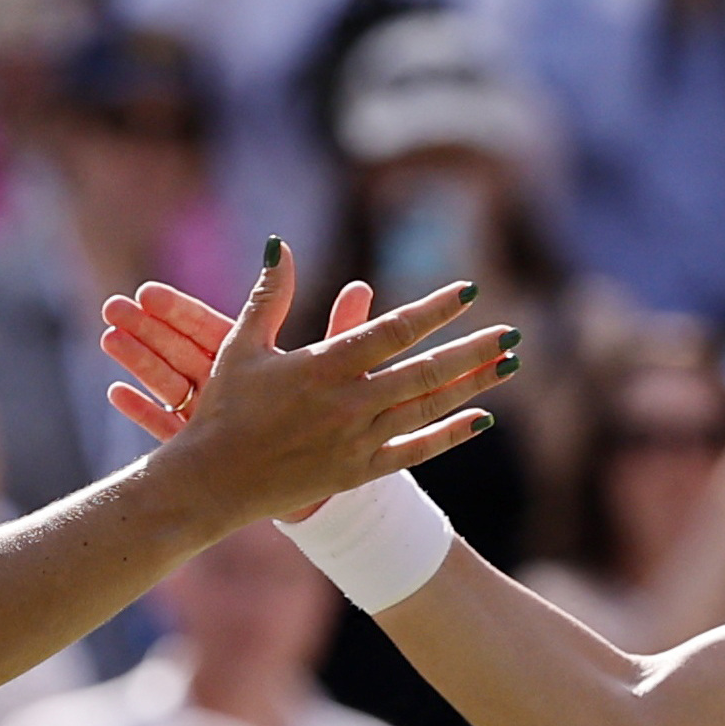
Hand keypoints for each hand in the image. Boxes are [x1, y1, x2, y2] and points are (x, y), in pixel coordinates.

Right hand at [106, 249, 504, 533]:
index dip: (434, 311)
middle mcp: (348, 404)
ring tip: (508, 365)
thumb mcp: (242, 345)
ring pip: (427, 409)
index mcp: (322, 367)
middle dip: (472, 350)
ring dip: (472, 385)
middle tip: (512, 332)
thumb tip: (277, 243)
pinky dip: (450, 435)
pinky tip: (482, 419)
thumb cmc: (223, 410)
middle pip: (424, 371)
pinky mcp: (357, 471)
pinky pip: (414, 452)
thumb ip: (268, 295)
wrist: (213, 483)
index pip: (392, 331)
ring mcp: (356, 440)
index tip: (468, 292)